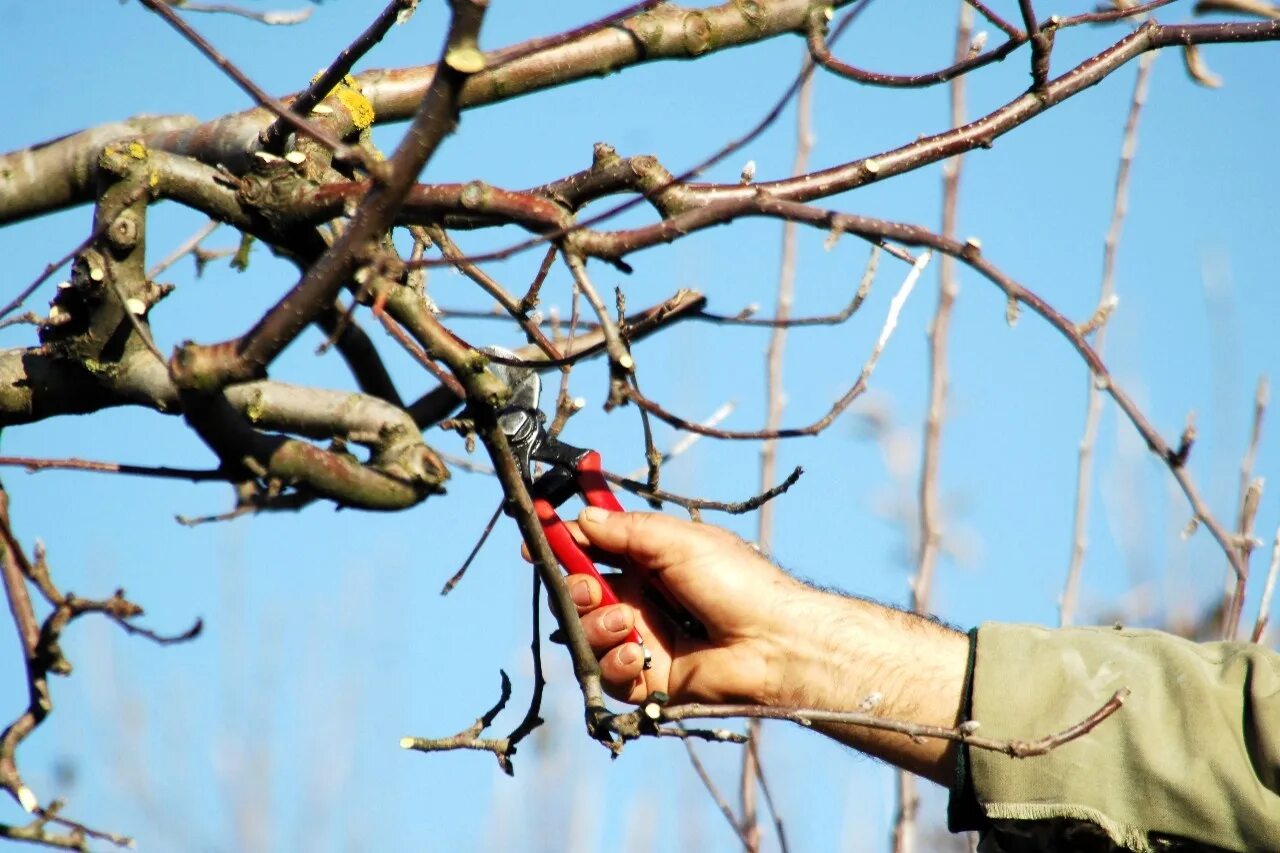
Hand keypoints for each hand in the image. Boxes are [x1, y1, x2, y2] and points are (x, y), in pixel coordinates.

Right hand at [552, 507, 808, 706]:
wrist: (774, 643)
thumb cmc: (738, 584)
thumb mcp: (679, 542)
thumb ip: (627, 531)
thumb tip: (582, 518)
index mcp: (650, 561)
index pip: (593, 548)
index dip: (563, 544)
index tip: (535, 540)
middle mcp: (641, 599)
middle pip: (580, 592)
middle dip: (575, 588)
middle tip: (590, 587)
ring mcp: (642, 639)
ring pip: (587, 634)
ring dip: (596, 625)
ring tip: (624, 622)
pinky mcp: (646, 679)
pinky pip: (608, 673)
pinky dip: (616, 662)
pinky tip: (640, 653)